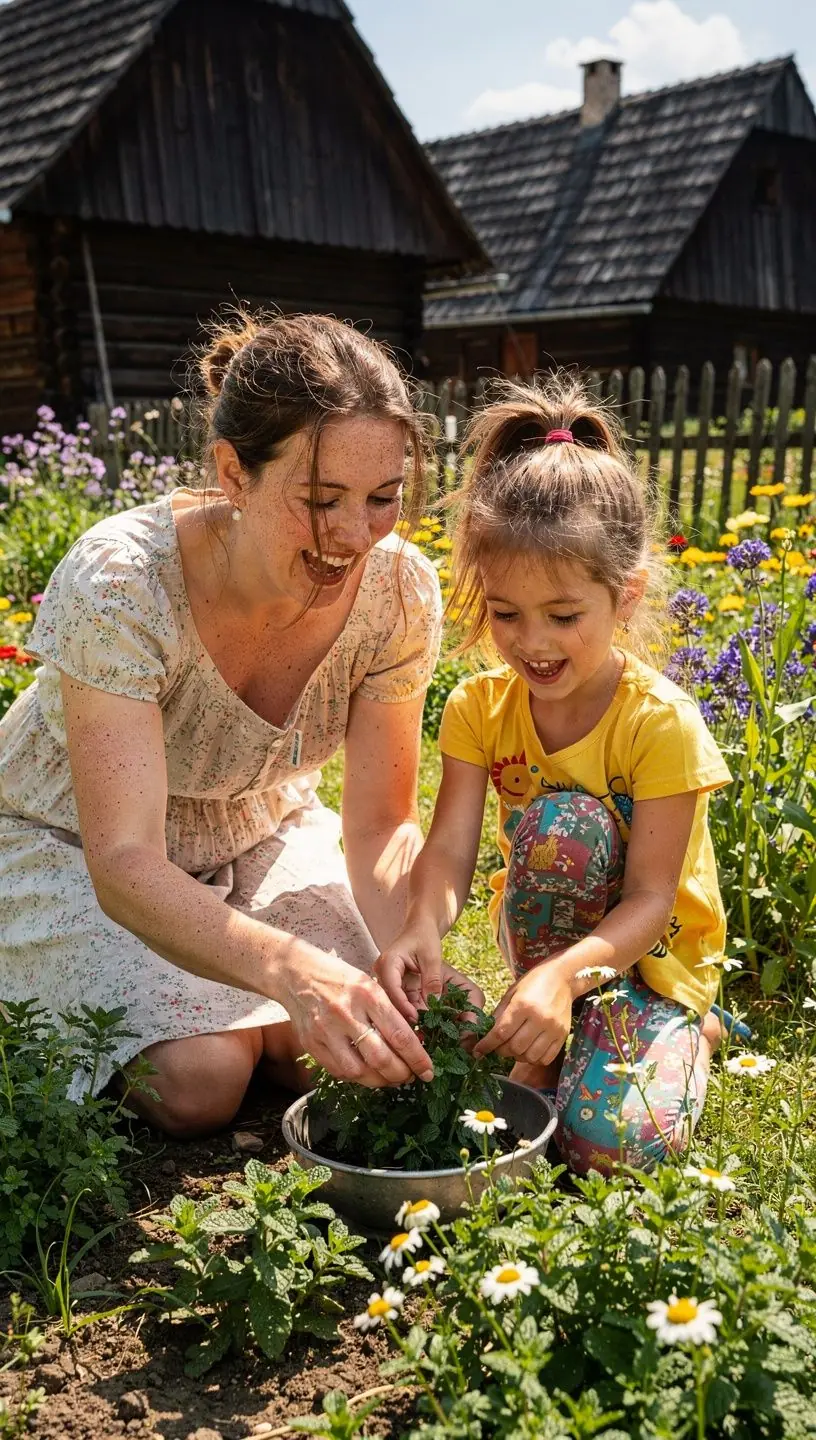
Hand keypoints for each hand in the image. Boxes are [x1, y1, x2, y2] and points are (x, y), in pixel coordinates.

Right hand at [277, 941, 433, 1088]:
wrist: (296, 972)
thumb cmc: (339, 977)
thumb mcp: (369, 983)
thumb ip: (389, 1011)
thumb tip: (413, 1043)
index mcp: (368, 994)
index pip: (400, 1035)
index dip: (417, 1058)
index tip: (428, 1071)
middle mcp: (346, 1013)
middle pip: (381, 1058)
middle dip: (401, 1074)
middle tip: (410, 1077)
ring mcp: (326, 1030)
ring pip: (359, 1071)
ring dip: (379, 1081)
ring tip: (390, 1078)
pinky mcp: (311, 1043)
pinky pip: (338, 1071)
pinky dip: (357, 1077)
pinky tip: (367, 1072)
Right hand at [375, 925, 484, 1023]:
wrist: (419, 926)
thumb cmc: (425, 936)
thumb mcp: (432, 957)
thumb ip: (432, 980)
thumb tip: (434, 1006)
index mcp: (387, 962)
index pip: (392, 989)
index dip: (403, 1006)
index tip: (417, 1019)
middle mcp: (380, 972)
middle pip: (388, 1000)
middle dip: (402, 1016)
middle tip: (416, 1033)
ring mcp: (382, 980)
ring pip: (391, 1003)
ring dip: (403, 1016)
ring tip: (417, 1031)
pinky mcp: (389, 985)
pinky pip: (396, 1001)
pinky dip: (406, 1011)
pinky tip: (416, 1023)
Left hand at [473, 962, 572, 1067]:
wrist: (562, 978)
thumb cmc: (533, 983)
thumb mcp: (511, 993)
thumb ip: (499, 1014)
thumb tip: (485, 1035)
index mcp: (523, 1005)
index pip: (500, 1033)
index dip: (487, 1045)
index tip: (478, 1051)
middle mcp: (539, 1018)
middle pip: (515, 1047)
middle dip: (501, 1051)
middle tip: (498, 1046)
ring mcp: (553, 1029)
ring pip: (529, 1056)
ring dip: (517, 1056)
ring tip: (514, 1047)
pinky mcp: (563, 1036)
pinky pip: (545, 1058)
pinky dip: (533, 1059)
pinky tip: (529, 1049)